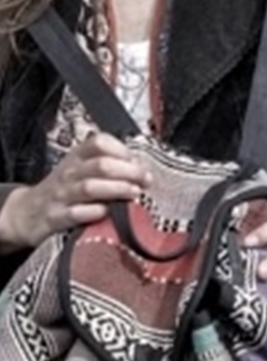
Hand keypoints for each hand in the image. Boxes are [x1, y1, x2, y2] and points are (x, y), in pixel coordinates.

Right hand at [0, 132, 150, 249]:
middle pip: (101, 165)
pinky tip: (106, 213)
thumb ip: (110, 164)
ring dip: (117, 189)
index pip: (100, 142)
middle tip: (146, 180)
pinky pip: (75, 213)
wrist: (27, 212)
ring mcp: (62, 195)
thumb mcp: (82, 169)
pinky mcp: (56, 217)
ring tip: (135, 193)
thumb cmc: (65, 189)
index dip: (123, 151)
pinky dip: (93, 212)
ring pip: (90, 187)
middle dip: (129, 172)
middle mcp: (70, 173)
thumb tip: (142, 167)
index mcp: (78, 157)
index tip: (139, 163)